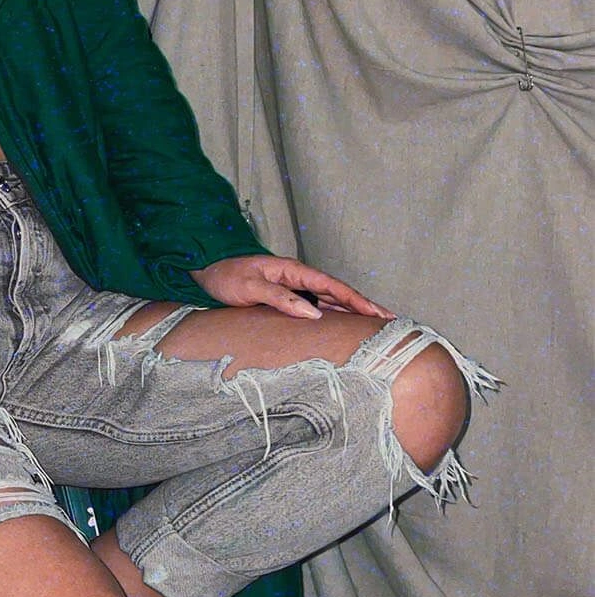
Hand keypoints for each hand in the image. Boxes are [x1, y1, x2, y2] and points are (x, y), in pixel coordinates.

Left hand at [189, 254, 391, 320]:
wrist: (207, 271)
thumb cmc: (226, 277)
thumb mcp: (250, 288)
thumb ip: (281, 299)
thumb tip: (314, 314)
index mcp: (294, 271)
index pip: (333, 287)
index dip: (357, 300)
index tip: (377, 313)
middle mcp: (298, 278)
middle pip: (338, 293)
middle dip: (364, 306)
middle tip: (390, 322)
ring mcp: (294, 287)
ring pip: (330, 300)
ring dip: (352, 312)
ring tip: (375, 325)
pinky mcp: (287, 297)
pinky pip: (317, 306)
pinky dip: (334, 314)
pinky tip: (344, 325)